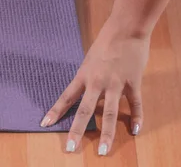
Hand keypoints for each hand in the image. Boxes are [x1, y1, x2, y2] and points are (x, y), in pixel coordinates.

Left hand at [40, 19, 149, 155]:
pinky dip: (136, 118)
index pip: (66, 97)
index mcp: (83, 75)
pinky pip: (135, 104)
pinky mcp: (133, 83)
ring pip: (109, 113)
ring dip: (107, 134)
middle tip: (70, 148)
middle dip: (77, 131)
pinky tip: (134, 131)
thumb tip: (85, 91)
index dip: (55, 111)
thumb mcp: (90, 60)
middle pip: (85, 111)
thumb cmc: (105, 42)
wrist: (125, 30)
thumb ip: (88, 77)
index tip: (44, 124)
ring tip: (104, 150)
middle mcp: (97, 82)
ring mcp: (115, 84)